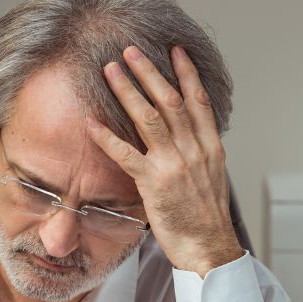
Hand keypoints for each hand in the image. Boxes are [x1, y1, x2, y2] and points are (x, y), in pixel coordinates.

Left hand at [86, 45, 243, 276]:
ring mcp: (174, 165)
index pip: (199, 101)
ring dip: (127, 91)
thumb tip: (189, 136)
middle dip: (149, 72)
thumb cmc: (207, 218)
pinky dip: (107, 136)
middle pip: (170, 100)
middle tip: (131, 52)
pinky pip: (126, 154)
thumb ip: (199, 153)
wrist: (209, 248)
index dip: (187, 73)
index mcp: (209, 147)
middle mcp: (193, 150)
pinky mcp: (154, 183)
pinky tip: (91, 122)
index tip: (175, 52)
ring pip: (148, 117)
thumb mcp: (212, 178)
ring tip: (111, 71)